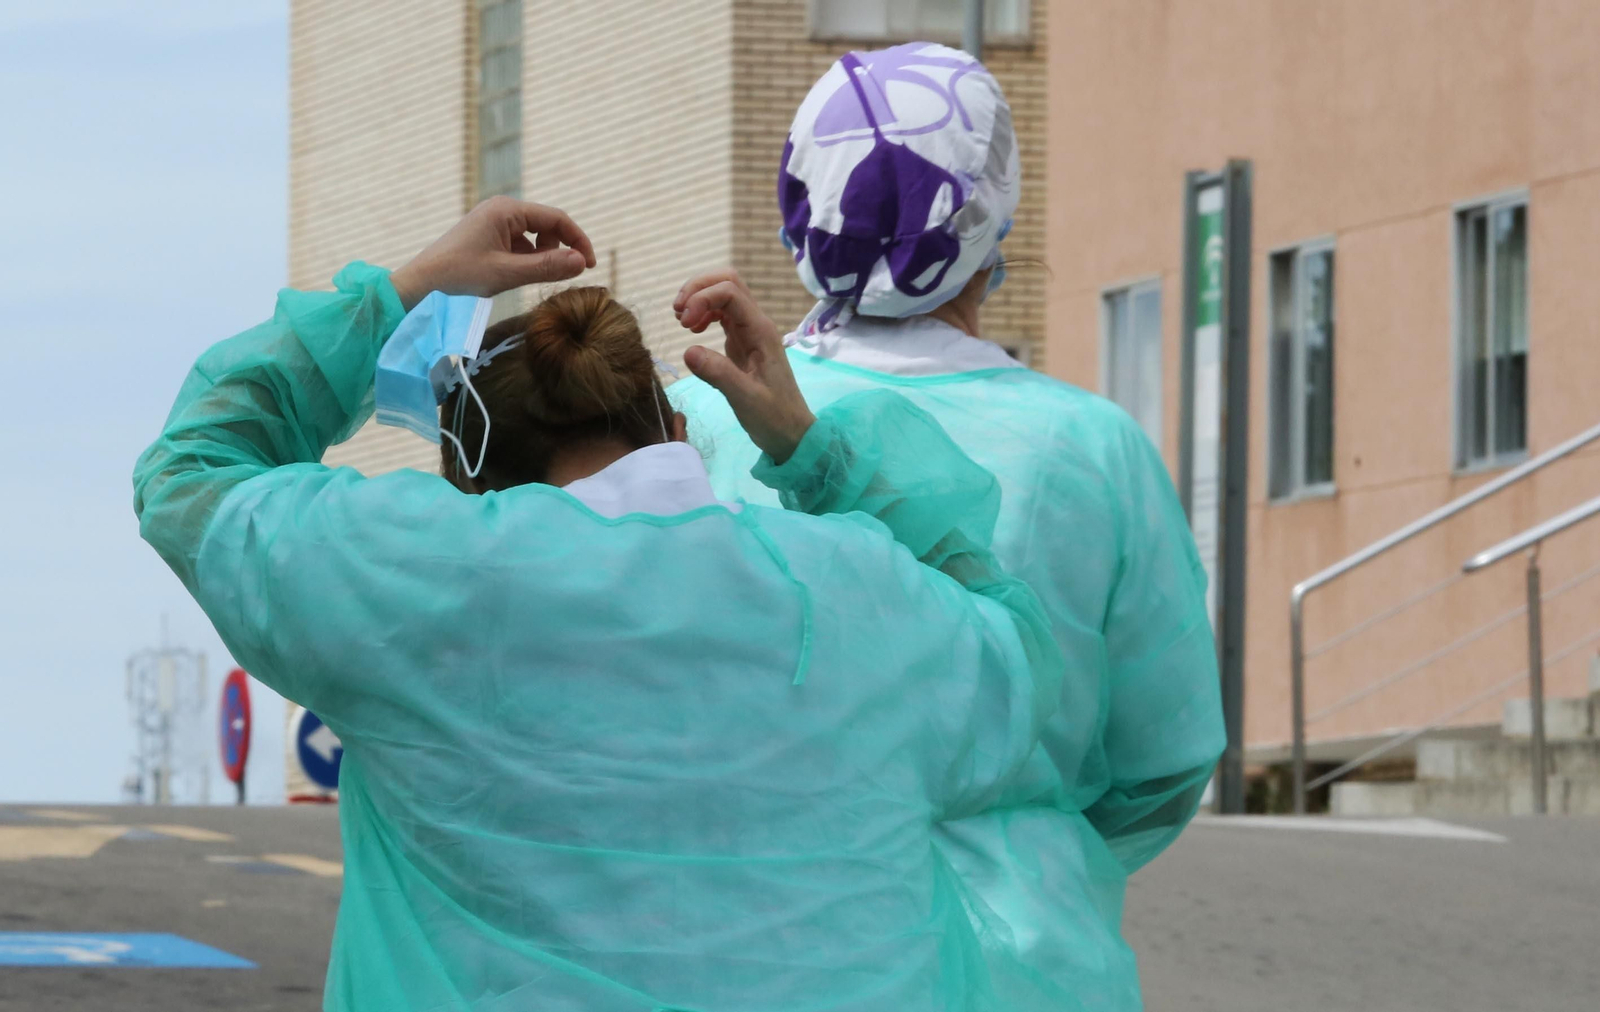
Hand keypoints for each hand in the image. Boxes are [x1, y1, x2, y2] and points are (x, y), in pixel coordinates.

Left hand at [389, 197, 597, 309]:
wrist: (421, 284)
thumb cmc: (459, 276)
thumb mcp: (506, 274)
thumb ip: (546, 268)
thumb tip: (582, 263)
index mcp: (506, 210)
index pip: (556, 219)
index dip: (578, 241)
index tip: (590, 266)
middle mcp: (502, 210)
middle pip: (547, 226)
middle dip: (560, 250)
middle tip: (564, 276)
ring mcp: (494, 223)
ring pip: (534, 237)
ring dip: (542, 257)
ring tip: (532, 279)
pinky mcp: (489, 237)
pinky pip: (520, 245)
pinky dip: (527, 260)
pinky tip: (517, 277)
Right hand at [675, 269, 814, 463]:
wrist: (792, 434)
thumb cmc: (773, 418)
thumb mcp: (745, 399)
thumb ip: (718, 374)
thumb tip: (687, 350)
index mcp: (761, 332)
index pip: (730, 292)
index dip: (702, 299)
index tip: (683, 325)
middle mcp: (756, 325)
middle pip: (728, 282)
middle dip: (699, 288)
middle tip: (678, 314)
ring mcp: (750, 332)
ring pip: (724, 294)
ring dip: (699, 299)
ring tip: (682, 321)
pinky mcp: (743, 343)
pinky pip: (722, 314)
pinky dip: (704, 314)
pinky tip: (693, 331)